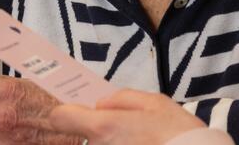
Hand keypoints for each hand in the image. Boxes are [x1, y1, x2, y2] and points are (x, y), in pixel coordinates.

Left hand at [49, 89, 205, 144]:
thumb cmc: (177, 133)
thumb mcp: (154, 102)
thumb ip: (121, 98)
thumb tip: (101, 104)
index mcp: (104, 126)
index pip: (61, 118)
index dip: (66, 111)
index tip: (78, 109)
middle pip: (84, 136)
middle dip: (99, 129)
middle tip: (128, 127)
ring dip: (114, 141)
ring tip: (142, 139)